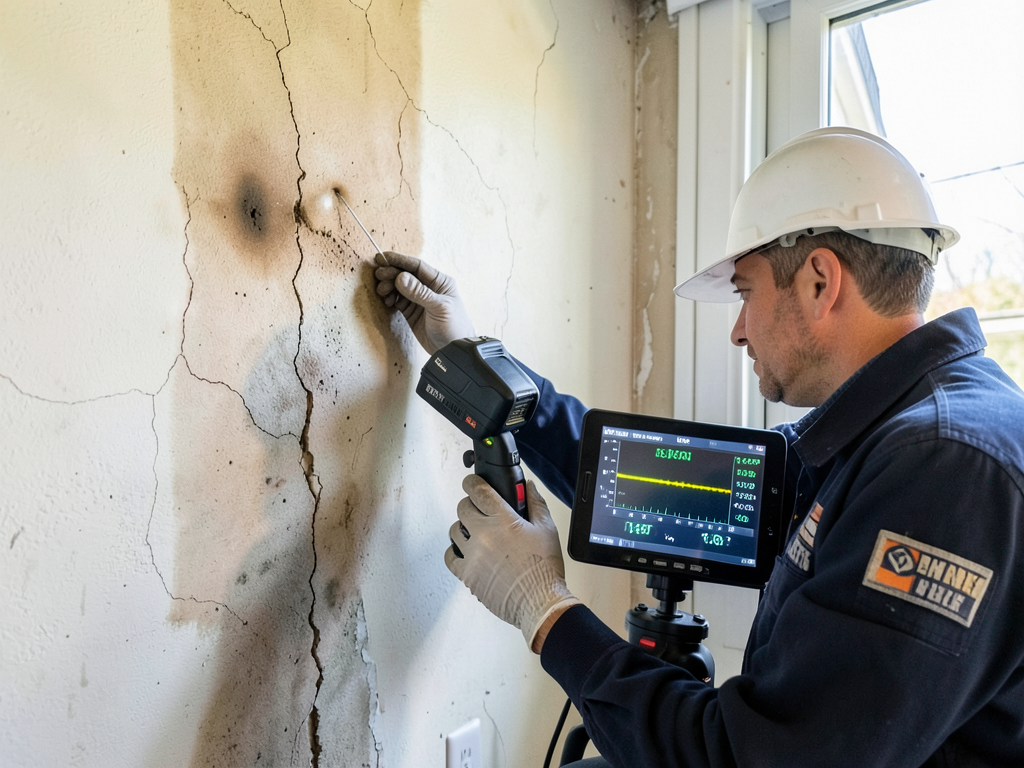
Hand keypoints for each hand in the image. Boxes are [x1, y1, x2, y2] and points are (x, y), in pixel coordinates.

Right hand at [374, 252, 475, 353]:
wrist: (453, 351)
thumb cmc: (454, 327)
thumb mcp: (439, 307)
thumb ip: (420, 293)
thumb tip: (400, 277)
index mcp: (440, 282)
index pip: (417, 266)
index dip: (399, 261)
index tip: (382, 258)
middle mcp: (429, 288)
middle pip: (405, 275)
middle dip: (391, 273)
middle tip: (378, 276)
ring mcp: (419, 299)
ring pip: (399, 287)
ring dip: (388, 286)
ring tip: (382, 291)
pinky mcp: (411, 311)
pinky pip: (397, 300)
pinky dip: (390, 298)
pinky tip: (386, 301)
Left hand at [445, 475, 579, 651]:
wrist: (540, 602)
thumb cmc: (544, 569)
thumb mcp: (547, 529)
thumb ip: (535, 502)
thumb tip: (527, 487)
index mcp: (503, 520)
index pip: (478, 491)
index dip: (472, 483)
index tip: (471, 483)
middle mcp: (484, 535)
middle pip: (463, 508)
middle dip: (471, 505)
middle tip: (480, 511)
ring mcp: (473, 555)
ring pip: (454, 530)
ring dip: (463, 528)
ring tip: (476, 533)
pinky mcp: (467, 574)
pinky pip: (450, 556)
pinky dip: (456, 551)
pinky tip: (466, 551)